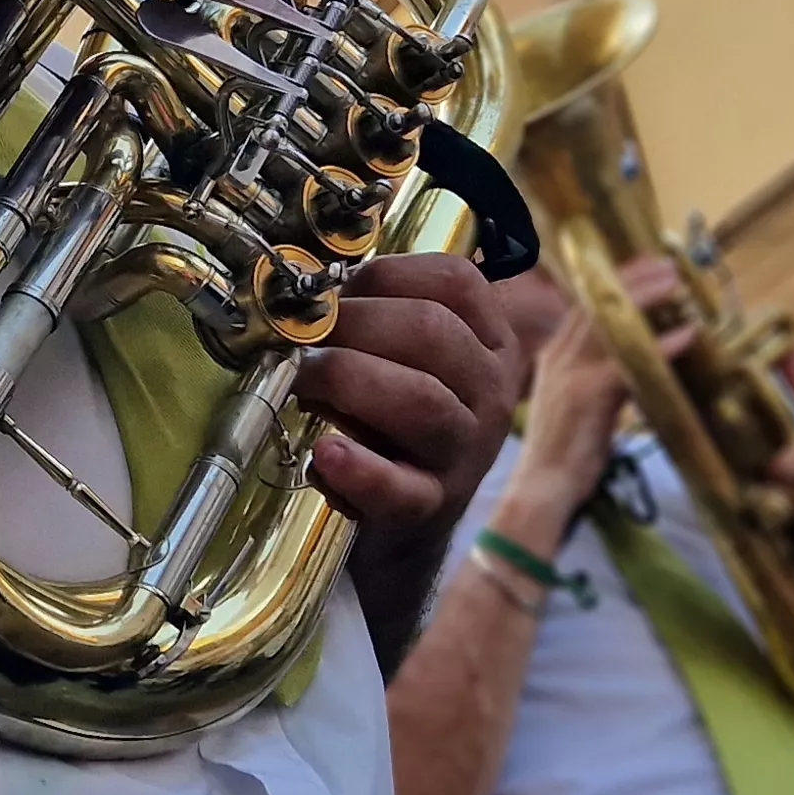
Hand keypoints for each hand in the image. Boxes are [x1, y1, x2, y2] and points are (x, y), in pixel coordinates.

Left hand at [297, 254, 536, 537]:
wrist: (408, 518)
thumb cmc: (396, 418)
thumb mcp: (407, 359)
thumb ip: (377, 316)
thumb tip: (312, 291)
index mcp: (488, 341)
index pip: (455, 282)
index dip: (384, 276)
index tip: (335, 293)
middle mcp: (490, 392)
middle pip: (433, 333)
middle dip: (354, 324)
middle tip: (303, 338)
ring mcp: (466, 452)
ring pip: (421, 401)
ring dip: (347, 379)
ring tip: (303, 383)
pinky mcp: (430, 507)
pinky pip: (399, 489)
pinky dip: (358, 470)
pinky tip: (325, 453)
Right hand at [498, 258, 683, 526]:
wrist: (541, 490)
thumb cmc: (563, 455)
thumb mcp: (578, 406)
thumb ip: (599, 379)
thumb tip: (634, 365)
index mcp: (555, 358)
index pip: (585, 308)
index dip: (614, 283)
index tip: (644, 266)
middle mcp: (559, 358)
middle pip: (597, 305)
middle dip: (633, 280)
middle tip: (668, 264)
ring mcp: (572, 374)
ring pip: (610, 324)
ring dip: (647, 300)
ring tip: (678, 285)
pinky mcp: (589, 396)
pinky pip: (629, 364)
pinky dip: (660, 348)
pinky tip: (687, 337)